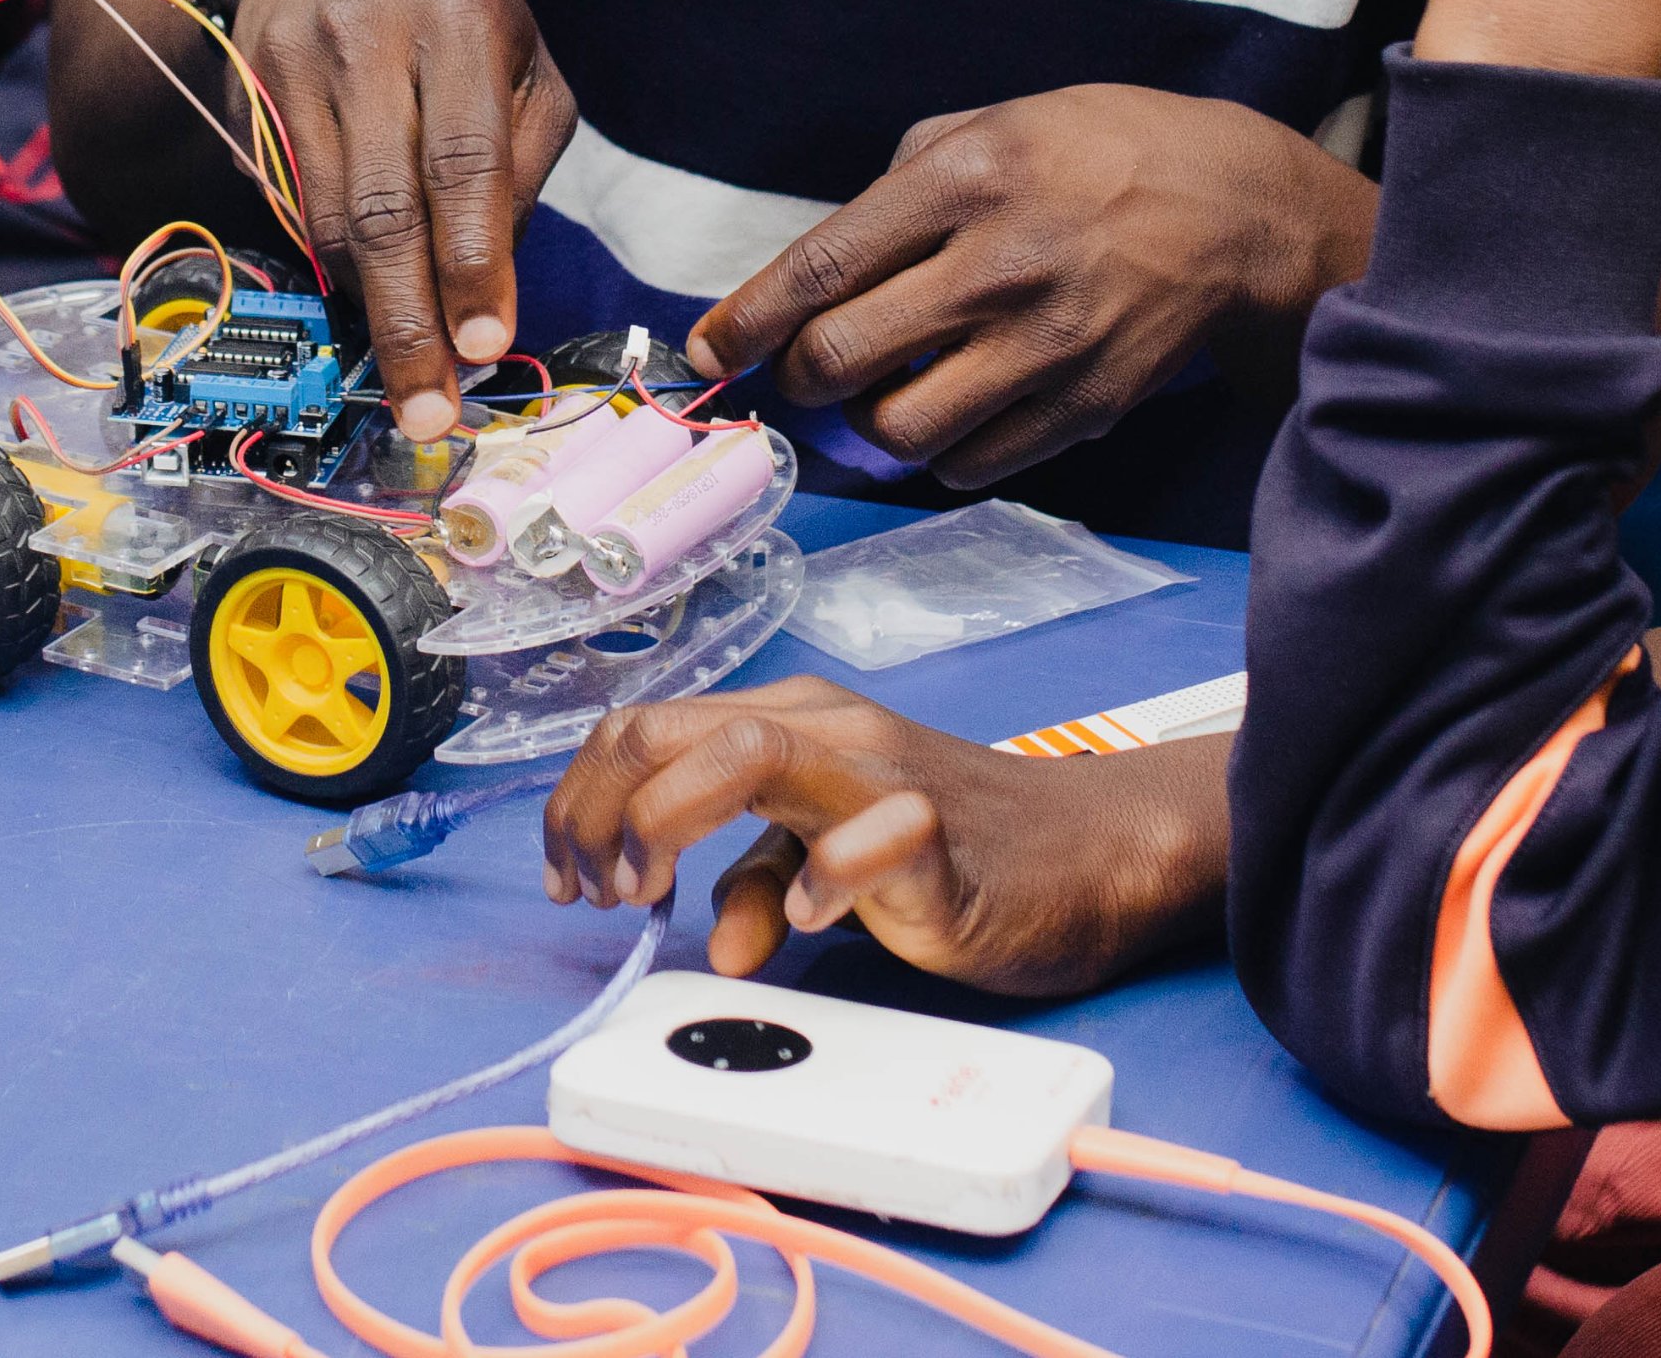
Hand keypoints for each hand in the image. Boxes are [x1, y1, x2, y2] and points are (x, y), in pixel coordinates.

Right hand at [221, 0, 574, 437]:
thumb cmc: (451, 14)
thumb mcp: (521, 62)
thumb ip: (523, 165)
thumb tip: (490, 293)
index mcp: (461, 20)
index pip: (465, 160)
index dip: (473, 262)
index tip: (482, 347)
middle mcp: (369, 37)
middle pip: (384, 207)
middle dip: (408, 325)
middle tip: (427, 412)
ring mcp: (294, 65)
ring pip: (326, 218)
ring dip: (367, 308)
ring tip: (403, 371)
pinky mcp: (246, 94)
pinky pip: (287, 204)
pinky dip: (325, 264)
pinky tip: (358, 294)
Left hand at [542, 680, 1229, 996]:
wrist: (1092, 855)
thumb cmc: (964, 852)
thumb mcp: (833, 861)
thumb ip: (765, 881)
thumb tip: (718, 937)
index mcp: (784, 724)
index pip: (642, 726)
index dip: (580, 799)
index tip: (568, 874)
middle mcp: (823, 730)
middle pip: (663, 728)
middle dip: (598, 811)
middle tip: (599, 893)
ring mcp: (880, 772)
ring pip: (742, 751)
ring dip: (668, 823)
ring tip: (658, 897)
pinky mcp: (937, 833)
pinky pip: (865, 836)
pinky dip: (818, 879)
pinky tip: (807, 921)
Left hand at [684, 86, 1374, 484]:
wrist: (1233, 208)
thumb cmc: (1092, 154)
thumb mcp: (989, 126)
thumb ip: (895, 193)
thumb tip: (812, 278)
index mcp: (964, 179)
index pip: (819, 270)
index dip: (744, 322)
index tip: (706, 352)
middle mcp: (1000, 264)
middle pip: (841, 360)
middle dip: (798, 376)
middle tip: (805, 368)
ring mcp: (1047, 344)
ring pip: (899, 429)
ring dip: (866, 422)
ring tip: (883, 390)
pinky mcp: (1086, 406)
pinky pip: (969, 463)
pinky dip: (938, 450)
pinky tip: (952, 410)